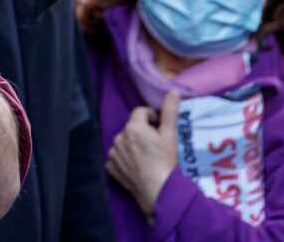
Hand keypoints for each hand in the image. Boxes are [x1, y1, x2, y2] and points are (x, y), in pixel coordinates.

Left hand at [107, 91, 179, 219]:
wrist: (159, 191)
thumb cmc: (166, 161)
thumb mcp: (170, 135)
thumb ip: (170, 111)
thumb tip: (173, 91)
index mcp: (133, 126)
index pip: (140, 112)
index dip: (152, 118)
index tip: (159, 128)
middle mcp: (118, 137)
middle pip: (131, 128)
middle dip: (142, 133)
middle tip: (155, 146)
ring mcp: (112, 153)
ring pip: (123, 142)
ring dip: (132, 145)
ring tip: (147, 158)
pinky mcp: (110, 167)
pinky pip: (116, 158)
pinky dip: (124, 159)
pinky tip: (136, 167)